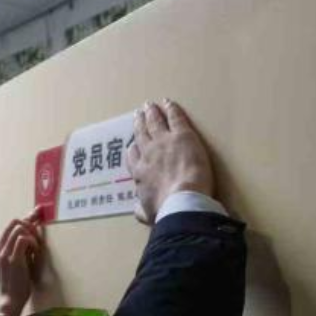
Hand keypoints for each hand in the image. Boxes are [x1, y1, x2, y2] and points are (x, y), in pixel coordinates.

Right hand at [0, 208, 43, 315]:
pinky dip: (33, 243)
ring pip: (20, 228)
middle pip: (15, 222)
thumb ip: (22, 248)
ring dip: (32, 235)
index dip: (28, 216)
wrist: (10, 301)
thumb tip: (33, 235)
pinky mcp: (13, 258)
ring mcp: (4, 252)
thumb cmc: (16, 284)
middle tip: (40, 234)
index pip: (12, 224)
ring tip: (35, 249)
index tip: (39, 211)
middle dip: (31, 224)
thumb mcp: (18, 262)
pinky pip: (24, 239)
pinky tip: (35, 252)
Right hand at [128, 100, 214, 224]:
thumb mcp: (148, 213)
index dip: (133, 149)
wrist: (182, 201)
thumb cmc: (165, 210)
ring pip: (155, 123)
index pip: (133, 157)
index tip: (133, 145)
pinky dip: (170, 109)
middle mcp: (148, 154)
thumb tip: (137, 211)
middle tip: (138, 115)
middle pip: (141, 135)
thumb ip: (141, 210)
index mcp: (139, 173)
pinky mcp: (182, 136)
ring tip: (149, 106)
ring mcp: (164, 142)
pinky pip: (175, 118)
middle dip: (140, 124)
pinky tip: (168, 102)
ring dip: (151, 114)